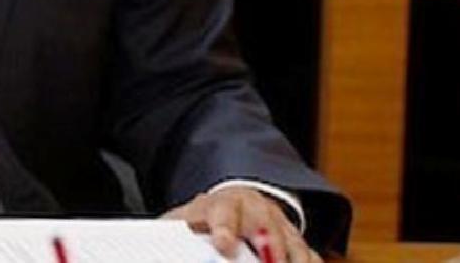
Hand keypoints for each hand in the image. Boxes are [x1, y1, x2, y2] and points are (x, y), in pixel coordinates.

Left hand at [163, 185, 320, 262]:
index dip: (224, 229)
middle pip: (265, 226)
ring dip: (292, 259)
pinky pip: (309, 256)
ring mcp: (280, 225)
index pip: (222, 214)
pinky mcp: (298, 242)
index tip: (224, 244)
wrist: (237, 202)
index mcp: (221, 205)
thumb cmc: (204, 219)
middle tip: (268, 261)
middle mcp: (255, 211)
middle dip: (269, 246)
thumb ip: (172, 234)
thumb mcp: (184, 221)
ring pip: (293, 243)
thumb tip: (150, 248)